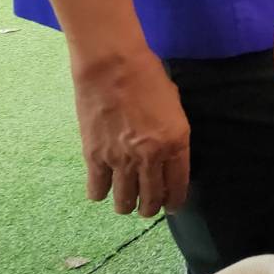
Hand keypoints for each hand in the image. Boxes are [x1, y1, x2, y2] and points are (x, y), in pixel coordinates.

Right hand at [72, 46, 190, 218]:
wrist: (112, 66)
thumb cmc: (148, 77)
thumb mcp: (174, 106)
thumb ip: (173, 134)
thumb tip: (168, 155)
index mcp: (176, 142)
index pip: (178, 185)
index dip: (175, 201)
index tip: (172, 206)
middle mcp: (150, 157)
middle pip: (151, 199)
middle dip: (151, 207)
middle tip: (149, 206)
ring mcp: (121, 160)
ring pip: (124, 202)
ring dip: (127, 205)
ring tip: (128, 202)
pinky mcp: (95, 157)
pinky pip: (97, 190)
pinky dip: (101, 193)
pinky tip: (104, 188)